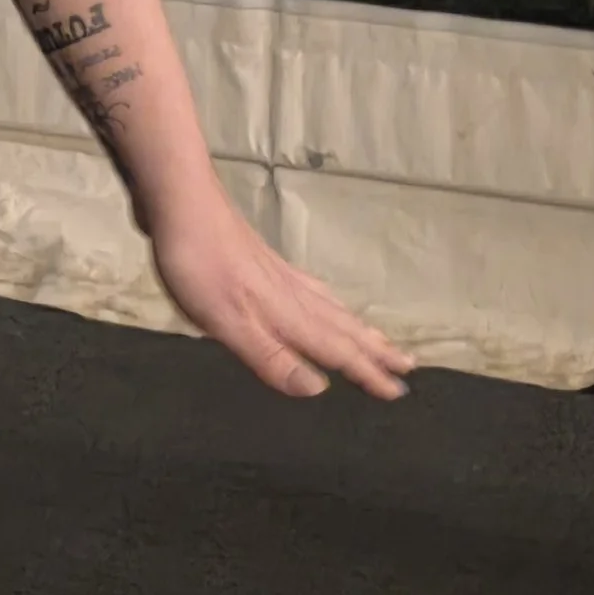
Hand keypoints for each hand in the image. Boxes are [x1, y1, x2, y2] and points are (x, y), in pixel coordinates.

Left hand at [151, 195, 414, 403]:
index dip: (366, 373)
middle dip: (376, 351)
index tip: (398, 392)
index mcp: (287, 315)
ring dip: (360, 329)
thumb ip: (270, 356)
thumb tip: (319, 389)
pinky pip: (315, 292)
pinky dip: (333, 304)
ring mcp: (282, 276)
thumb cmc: (199, 265)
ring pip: (333, 309)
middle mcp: (293, 296)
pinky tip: (328, 303)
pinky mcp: (267, 263)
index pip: (336, 350)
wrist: (184, 202)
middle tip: (410, 366)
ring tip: (383, 341)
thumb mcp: (226, 322)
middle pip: (344, 328)